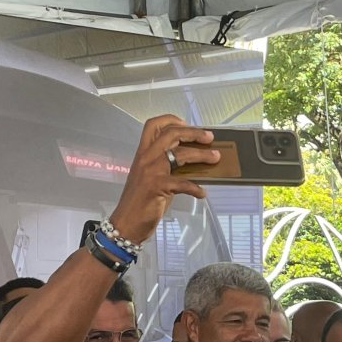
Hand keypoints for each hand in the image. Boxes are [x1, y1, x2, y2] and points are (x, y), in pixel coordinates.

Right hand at [107, 115, 219, 243]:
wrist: (126, 222)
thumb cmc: (140, 200)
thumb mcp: (151, 177)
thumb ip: (166, 165)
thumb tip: (193, 160)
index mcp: (143, 153)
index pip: (153, 125)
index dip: (171, 119)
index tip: (186, 123)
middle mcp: (146, 157)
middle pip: (171, 134)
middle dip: (193, 133)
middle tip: (209, 137)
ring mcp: (151, 171)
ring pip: (181, 155)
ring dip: (202, 155)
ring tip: (216, 158)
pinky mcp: (158, 187)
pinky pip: (183, 183)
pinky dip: (196, 188)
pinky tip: (202, 193)